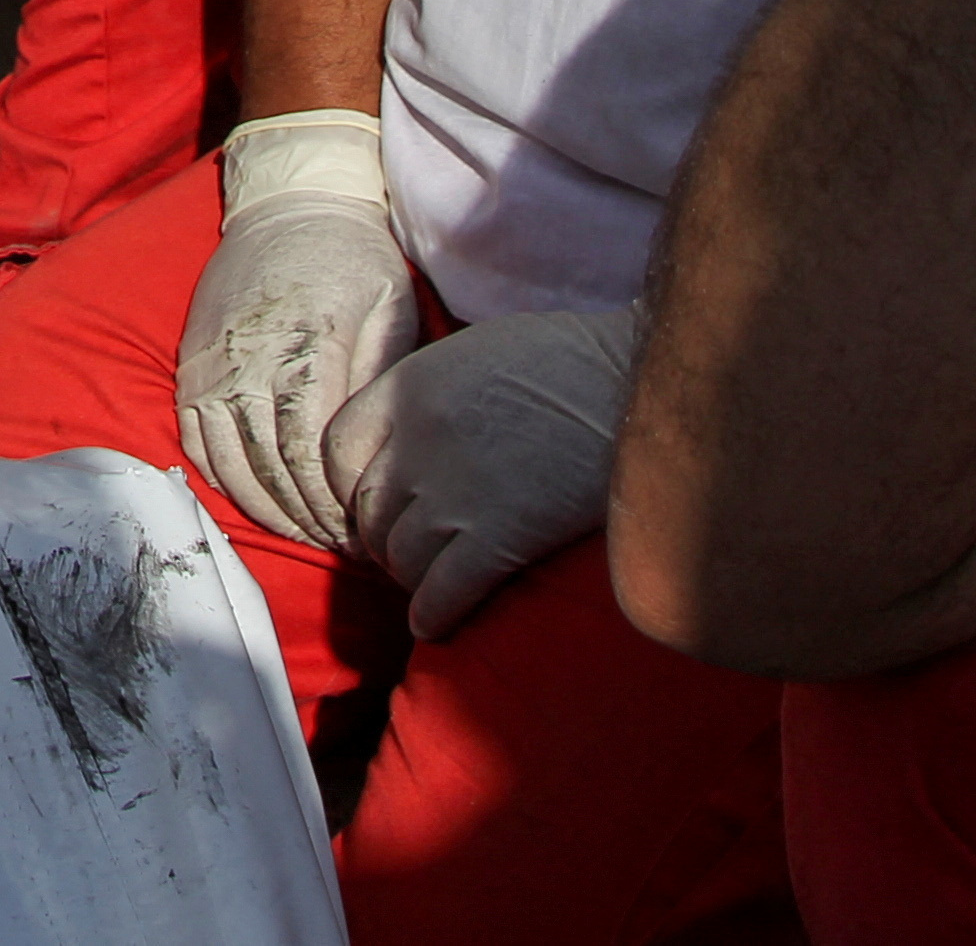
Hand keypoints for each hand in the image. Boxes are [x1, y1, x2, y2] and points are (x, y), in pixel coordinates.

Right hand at [175, 113, 420, 549]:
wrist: (290, 205)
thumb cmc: (355, 259)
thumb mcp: (393, 308)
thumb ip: (380, 379)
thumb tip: (375, 455)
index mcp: (309, 346)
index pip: (310, 452)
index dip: (334, 503)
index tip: (363, 530)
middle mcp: (252, 359)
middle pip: (270, 467)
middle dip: (307, 518)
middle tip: (340, 546)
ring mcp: (214, 364)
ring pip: (230, 462)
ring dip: (267, 509)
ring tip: (305, 533)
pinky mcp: (192, 364)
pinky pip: (195, 439)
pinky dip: (221, 480)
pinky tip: (255, 500)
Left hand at [325, 302, 638, 638]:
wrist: (637, 385)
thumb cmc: (569, 361)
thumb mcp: (476, 351)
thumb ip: (430, 393)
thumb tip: (408, 434)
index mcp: (409, 388)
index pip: (338, 450)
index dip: (352, 485)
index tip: (376, 501)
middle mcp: (418, 442)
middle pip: (370, 512)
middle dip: (386, 537)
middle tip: (410, 550)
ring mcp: (455, 492)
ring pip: (402, 558)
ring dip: (413, 578)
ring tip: (432, 583)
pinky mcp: (499, 537)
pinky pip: (442, 594)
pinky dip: (434, 615)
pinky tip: (439, 623)